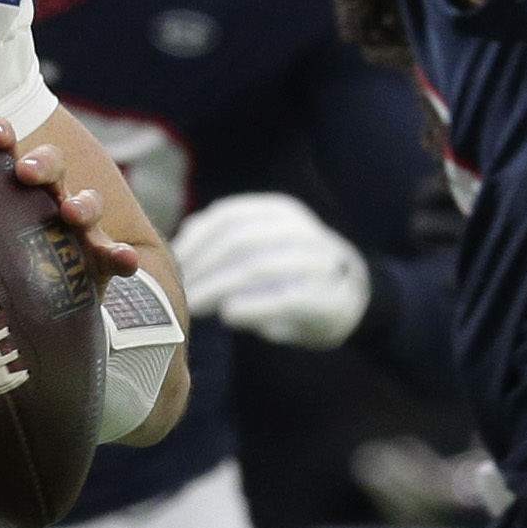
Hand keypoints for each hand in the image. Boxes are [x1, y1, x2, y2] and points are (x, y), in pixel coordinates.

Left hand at [0, 111, 144, 272]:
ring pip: (86, 205)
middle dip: (42, 165)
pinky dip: (122, 256)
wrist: (57, 293)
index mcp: (23, 186)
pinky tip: (125, 259)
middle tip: (27, 173)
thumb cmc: (10, 254)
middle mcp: (54, 198)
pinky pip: (115, 256)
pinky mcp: (101, 259)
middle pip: (51, 168)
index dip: (3, 138)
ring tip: (73, 212)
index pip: (11, 152)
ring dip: (82, 204)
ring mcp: (82, 227)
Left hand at [173, 190, 368, 345]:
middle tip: (181, 291)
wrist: (352, 297)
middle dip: (203, 266)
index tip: (174, 264)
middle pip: (240, 239)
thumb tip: (182, 245)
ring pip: (259, 266)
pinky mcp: (328, 300)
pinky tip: (229, 315)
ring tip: (195, 307)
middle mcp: (300, 229)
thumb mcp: (263, 244)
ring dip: (219, 287)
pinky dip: (253, 306)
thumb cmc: (292, 272)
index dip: (195, 240)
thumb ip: (226, 240)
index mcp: (279, 211)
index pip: (228, 215)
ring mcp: (318, 262)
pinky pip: (285, 299)